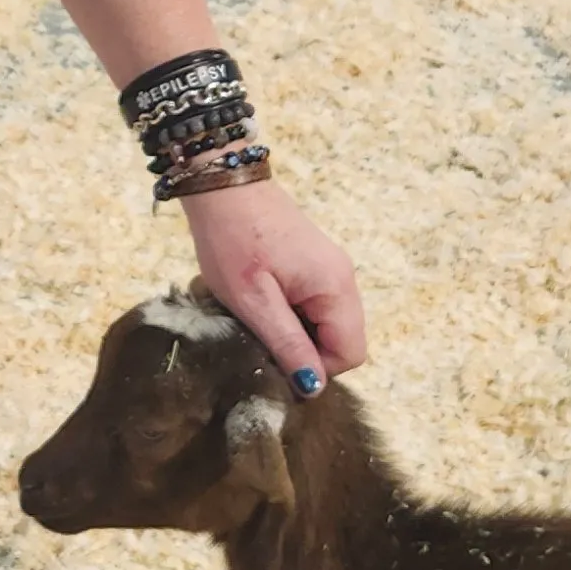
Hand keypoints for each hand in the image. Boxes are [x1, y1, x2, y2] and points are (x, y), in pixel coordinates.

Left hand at [184, 179, 366, 392]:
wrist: (220, 182)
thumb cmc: (232, 240)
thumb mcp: (254, 301)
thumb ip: (288, 344)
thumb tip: (314, 387)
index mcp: (336, 287)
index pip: (350, 354)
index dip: (316, 368)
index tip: (276, 358)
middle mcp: (343, 277)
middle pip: (342, 339)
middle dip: (306, 350)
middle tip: (263, 336)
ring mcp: (330, 267)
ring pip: (327, 322)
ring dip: (297, 331)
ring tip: (259, 315)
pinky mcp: (313, 261)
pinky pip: (315, 303)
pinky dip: (293, 312)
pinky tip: (262, 299)